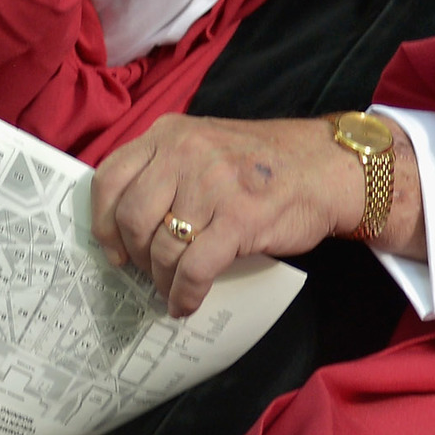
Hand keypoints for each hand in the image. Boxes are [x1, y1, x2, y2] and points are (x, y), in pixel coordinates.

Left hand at [88, 113, 422, 318]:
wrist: (331, 168)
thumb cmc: (266, 164)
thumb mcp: (208, 144)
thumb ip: (166, 168)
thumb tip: (123, 225)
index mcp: (173, 133)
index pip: (110, 178)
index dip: (102, 222)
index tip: (113, 249)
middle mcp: (188, 152)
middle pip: (129, 217)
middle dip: (135, 255)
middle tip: (149, 270)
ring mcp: (215, 184)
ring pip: (161, 248)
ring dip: (161, 280)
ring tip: (173, 288)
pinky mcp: (240, 218)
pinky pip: (194, 269)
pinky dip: (185, 294)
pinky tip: (188, 302)